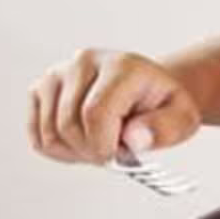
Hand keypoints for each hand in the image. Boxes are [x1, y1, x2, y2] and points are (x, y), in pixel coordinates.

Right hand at [26, 49, 202, 163]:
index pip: (95, 113)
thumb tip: (134, 139)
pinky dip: (59, 150)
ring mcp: (57, 74)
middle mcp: (84, 62)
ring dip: (75, 152)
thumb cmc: (163, 105)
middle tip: (115, 150)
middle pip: (68, 125)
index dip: (103, 145)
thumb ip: (165, 128)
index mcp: (121, 65)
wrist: (147, 91)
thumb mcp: (183, 118)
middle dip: (92, 150)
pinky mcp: (40, 90)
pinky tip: (83, 140)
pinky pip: (36, 136)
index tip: (118, 156)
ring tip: (102, 142)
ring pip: (49, 133)